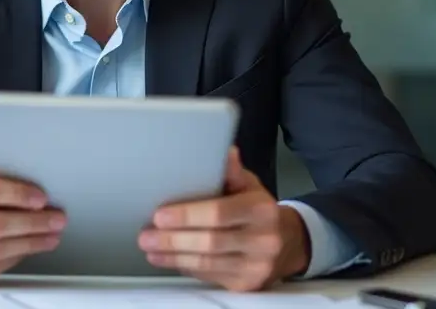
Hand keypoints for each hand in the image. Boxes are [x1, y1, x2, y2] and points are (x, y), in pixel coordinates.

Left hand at [138, 147, 309, 291]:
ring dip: (174, 256)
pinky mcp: (247, 284)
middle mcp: (263, 240)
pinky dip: (186, 267)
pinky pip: (210, 276)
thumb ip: (232, 172)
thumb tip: (224, 151)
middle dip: (172, 240)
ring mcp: (256, 266)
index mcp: (261, 210)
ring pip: (207, 263)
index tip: (160, 216)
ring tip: (151, 249)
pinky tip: (170, 259)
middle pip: (210, 242)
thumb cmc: (260, 210)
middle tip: (146, 236)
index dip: (187, 216)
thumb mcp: (251, 186)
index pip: (219, 213)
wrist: (289, 243)